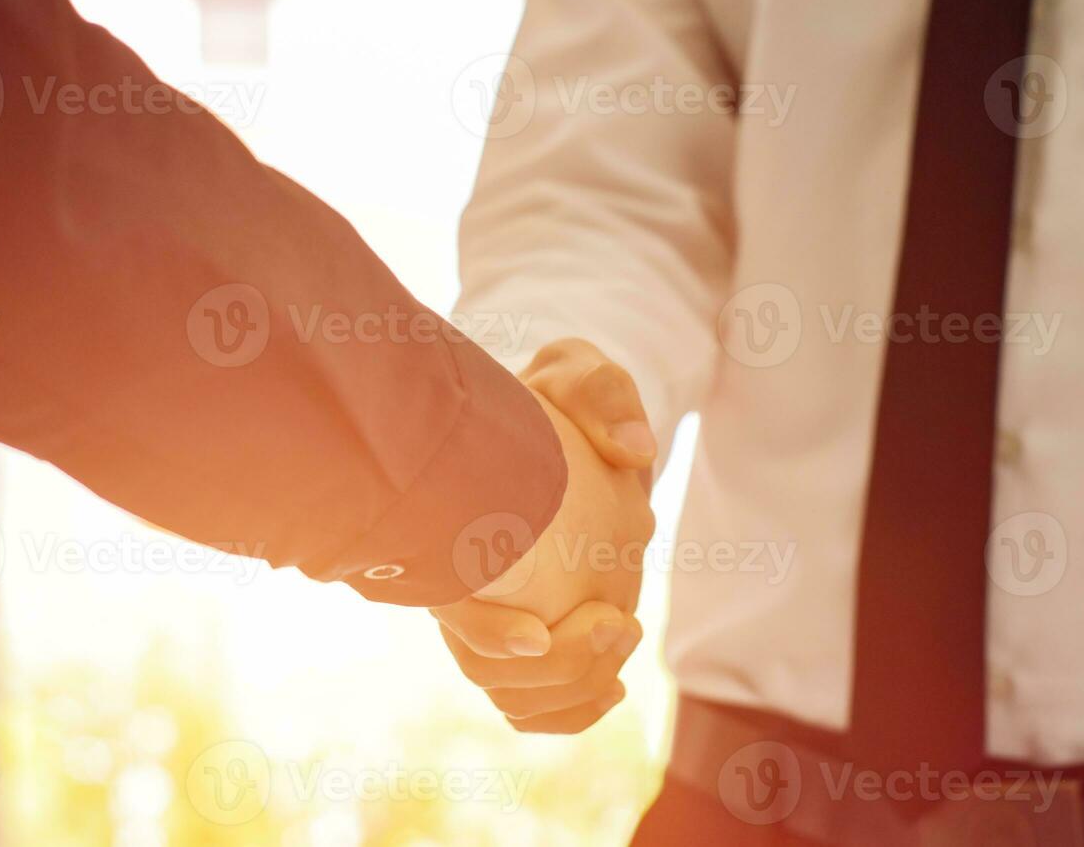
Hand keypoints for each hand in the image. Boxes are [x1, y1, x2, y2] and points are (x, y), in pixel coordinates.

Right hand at [431, 339, 656, 732]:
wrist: (547, 432)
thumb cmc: (555, 401)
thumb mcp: (577, 374)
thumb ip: (601, 396)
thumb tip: (633, 452)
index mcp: (454, 526)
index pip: (450, 604)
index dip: (486, 633)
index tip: (537, 634)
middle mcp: (460, 581)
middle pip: (483, 667)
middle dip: (553, 668)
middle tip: (616, 622)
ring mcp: (488, 613)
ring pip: (506, 693)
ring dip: (570, 692)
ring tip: (624, 636)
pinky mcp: (520, 633)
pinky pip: (527, 702)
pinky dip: (567, 711)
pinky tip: (612, 687)